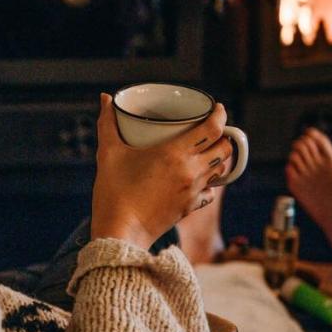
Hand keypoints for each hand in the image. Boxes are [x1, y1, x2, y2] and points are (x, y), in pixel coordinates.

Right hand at [90, 94, 232, 249]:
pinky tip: (195, 179)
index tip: (216, 108)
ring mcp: (192, 191)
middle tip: (210, 130)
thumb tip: (105, 99)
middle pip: (225, 149)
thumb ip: (107, 124)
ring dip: (217, 158)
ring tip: (204, 151)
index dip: (220, 115)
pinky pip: (210, 191)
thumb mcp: (108, 154)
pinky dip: (208, 182)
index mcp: (175, 153)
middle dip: (223, 137)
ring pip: (221, 170)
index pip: (213, 129)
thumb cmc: (113, 192)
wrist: (120, 233)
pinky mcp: (190, 208)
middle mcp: (190, 171)